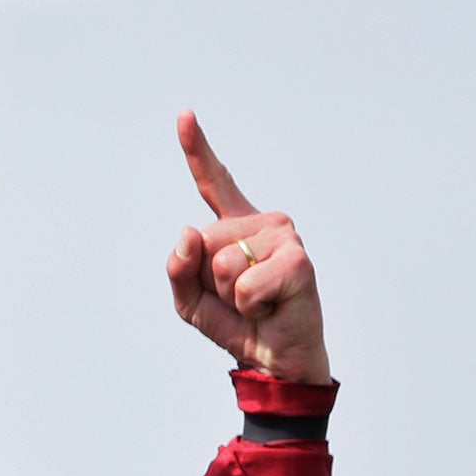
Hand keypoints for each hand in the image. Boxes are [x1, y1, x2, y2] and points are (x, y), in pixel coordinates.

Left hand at [164, 111, 329, 385]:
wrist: (274, 360)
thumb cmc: (236, 325)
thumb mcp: (189, 302)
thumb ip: (177, 270)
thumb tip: (188, 234)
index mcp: (235, 225)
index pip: (213, 182)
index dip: (197, 149)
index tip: (184, 114)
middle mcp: (262, 222)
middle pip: (202, 241)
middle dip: (209, 281)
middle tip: (240, 298)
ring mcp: (283, 236)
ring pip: (221, 263)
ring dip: (231, 295)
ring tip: (257, 302)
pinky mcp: (297, 260)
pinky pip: (245, 285)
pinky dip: (249, 307)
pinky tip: (271, 308)